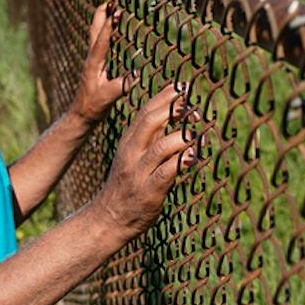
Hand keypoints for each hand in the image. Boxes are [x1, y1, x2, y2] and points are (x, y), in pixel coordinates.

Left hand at [70, 1, 134, 125]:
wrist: (80, 116)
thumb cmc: (93, 108)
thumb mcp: (107, 98)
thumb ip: (119, 86)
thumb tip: (134, 76)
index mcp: (94, 64)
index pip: (102, 40)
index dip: (109, 26)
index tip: (116, 11)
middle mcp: (91, 59)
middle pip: (95, 30)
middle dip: (102, 14)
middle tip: (109, 0)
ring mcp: (92, 61)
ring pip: (95, 35)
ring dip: (102, 20)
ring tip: (109, 8)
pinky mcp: (95, 66)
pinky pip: (100, 42)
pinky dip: (105, 32)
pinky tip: (110, 32)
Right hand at [91, 83, 199, 238]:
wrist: (108, 218)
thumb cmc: (128, 185)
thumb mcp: (136, 156)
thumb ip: (154, 138)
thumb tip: (178, 116)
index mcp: (129, 141)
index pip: (146, 111)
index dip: (165, 97)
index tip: (183, 87)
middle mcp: (132, 153)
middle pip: (150, 122)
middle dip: (172, 109)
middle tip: (193, 105)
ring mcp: (139, 173)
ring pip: (160, 147)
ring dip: (181, 137)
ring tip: (197, 132)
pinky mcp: (149, 192)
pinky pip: (166, 173)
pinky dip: (181, 162)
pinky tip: (194, 157)